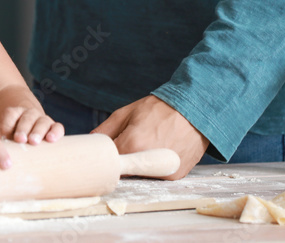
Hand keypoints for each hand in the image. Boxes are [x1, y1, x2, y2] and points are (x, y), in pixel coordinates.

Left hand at [0, 84, 63, 144]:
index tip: (4, 134)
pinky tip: (51, 139)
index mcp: (14, 113)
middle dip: (23, 128)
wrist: (24, 133)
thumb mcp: (1, 136)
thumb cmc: (9, 138)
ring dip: (38, 131)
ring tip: (34, 141)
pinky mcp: (53, 128)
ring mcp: (42, 120)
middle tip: (20, 139)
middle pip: (27, 118)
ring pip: (42, 121)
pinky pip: (57, 127)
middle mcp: (29, 114)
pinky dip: (55, 132)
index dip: (7, 124)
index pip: (10, 115)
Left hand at [92, 95, 207, 179]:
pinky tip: (162, 150)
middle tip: (132, 143)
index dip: (107, 156)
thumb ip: (106, 130)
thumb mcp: (127, 112)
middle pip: (125, 170)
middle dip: (124, 160)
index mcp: (131, 144)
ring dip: (140, 165)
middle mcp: (146, 162)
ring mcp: (162, 172)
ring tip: (150, 144)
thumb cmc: (160, 109)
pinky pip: (157, 176)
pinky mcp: (175, 176)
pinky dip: (156, 167)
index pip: (108, 161)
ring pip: (141, 174)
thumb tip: (90, 141)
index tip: (107, 151)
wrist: (195, 110)